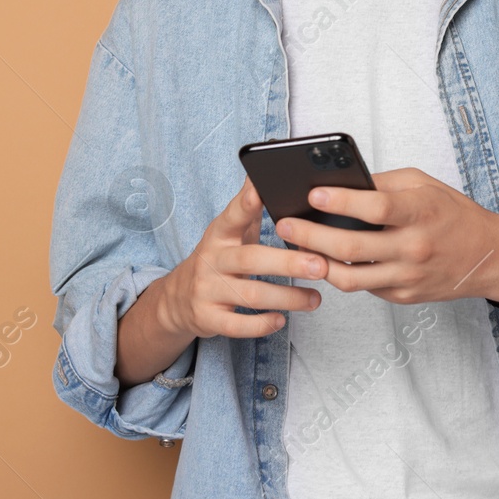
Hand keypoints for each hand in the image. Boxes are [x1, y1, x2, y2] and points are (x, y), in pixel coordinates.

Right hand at [161, 176, 330, 339]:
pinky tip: (282, 320)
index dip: (247, 203)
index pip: (234, 215)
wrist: (178, 299)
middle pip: (251, 259)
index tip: (263, 191)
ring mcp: (208, 290)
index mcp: (219, 234)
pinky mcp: (208, 318)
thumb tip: (262, 174)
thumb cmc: (219, 258)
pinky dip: (261, 324)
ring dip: (287, 298)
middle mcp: (212, 260)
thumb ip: (248, 208)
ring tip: (315, 299)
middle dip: (288, 262)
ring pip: (250, 295)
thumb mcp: (228, 232)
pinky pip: (237, 325)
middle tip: (320, 265)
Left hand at [273, 168, 498, 304]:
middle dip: (309, 235)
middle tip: (284, 224)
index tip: (312, 194)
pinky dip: (341, 273)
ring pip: (349, 277)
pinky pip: (364, 287)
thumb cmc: (454, 213)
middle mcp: (414, 247)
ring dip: (316, 262)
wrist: (490, 257)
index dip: (339, 202)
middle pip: (351, 247)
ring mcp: (408, 276)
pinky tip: (324, 260)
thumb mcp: (424, 184)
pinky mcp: (403, 296)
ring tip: (296, 247)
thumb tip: (341, 185)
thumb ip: (383, 184)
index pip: (373, 207)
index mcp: (420, 212)